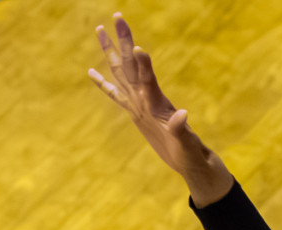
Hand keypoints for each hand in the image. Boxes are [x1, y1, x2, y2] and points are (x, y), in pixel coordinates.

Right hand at [88, 13, 233, 203]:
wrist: (189, 160)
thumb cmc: (190, 153)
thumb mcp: (186, 143)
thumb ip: (182, 129)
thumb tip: (183, 115)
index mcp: (157, 103)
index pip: (148, 77)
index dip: (143, 63)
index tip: (137, 47)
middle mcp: (146, 97)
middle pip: (130, 65)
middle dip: (123, 41)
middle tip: (118, 16)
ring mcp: (139, 103)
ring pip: (120, 71)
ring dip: (111, 51)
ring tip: (100, 29)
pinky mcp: (135, 112)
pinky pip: (115, 94)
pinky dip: (103, 84)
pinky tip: (91, 72)